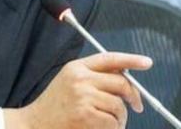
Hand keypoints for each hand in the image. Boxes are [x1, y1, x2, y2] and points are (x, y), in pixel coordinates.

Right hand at [5, 52, 152, 128]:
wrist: (34, 124)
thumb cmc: (54, 107)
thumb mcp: (69, 82)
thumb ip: (93, 76)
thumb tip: (124, 76)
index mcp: (76, 67)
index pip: (109, 58)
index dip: (131, 59)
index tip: (146, 62)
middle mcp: (80, 78)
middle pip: (120, 82)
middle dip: (132, 96)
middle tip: (136, 106)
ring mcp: (82, 96)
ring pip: (118, 105)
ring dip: (120, 118)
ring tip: (109, 123)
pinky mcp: (85, 115)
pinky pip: (112, 121)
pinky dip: (113, 128)